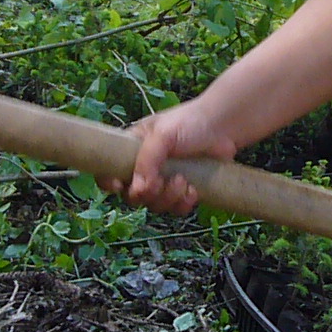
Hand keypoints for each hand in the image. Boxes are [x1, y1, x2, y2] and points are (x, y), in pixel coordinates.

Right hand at [109, 101, 234, 215]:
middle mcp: (145, 168)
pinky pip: (175, 209)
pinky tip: (194, 190)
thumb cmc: (189, 122)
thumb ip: (147, 161)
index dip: (109, 183)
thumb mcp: (163, 135)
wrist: (223, 127)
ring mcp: (164, 181)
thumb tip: (138, 190)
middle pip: (133, 196)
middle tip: (163, 181)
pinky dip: (183, 204)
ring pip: (155, 205)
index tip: (119, 185)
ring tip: (183, 181)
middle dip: (148, 194)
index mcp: (132, 150)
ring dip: (169, 198)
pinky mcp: (183, 191)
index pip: (108, 172)